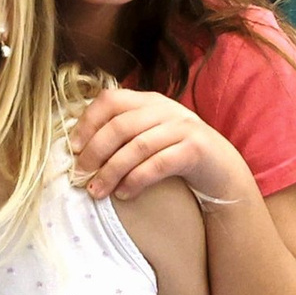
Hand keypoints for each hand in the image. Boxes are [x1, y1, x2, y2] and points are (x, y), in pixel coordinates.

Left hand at [69, 89, 255, 205]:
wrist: (221, 169)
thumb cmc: (177, 154)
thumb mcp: (151, 134)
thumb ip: (124, 131)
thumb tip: (79, 146)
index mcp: (149, 100)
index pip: (110, 100)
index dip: (88, 122)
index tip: (74, 148)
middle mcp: (166, 109)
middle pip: (120, 126)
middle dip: (95, 152)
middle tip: (80, 175)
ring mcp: (183, 128)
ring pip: (136, 147)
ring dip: (111, 172)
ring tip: (97, 191)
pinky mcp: (195, 150)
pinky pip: (157, 165)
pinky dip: (136, 181)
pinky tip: (124, 194)